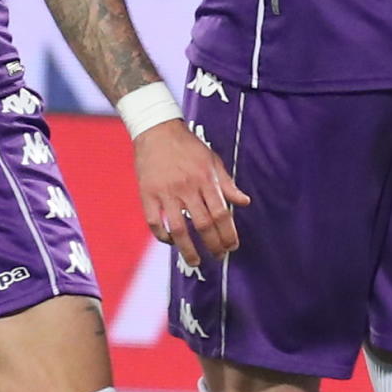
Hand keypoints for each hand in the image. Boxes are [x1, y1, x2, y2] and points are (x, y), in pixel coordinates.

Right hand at [136, 121, 247, 265]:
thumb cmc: (188, 146)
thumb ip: (227, 184)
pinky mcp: (147, 194)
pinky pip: (155, 222)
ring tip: (196, 261)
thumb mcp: (212, 160)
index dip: (228, 234)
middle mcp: (187, 187)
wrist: (157, 130)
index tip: (232, 247)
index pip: (221, 213)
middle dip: (213, 245)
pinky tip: (171, 242)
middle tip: (219, 256)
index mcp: (206, 179)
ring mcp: (166, 192)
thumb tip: (244, 202)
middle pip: (203, 224)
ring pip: (179, 229)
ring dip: (188, 249)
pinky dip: (163, 236)